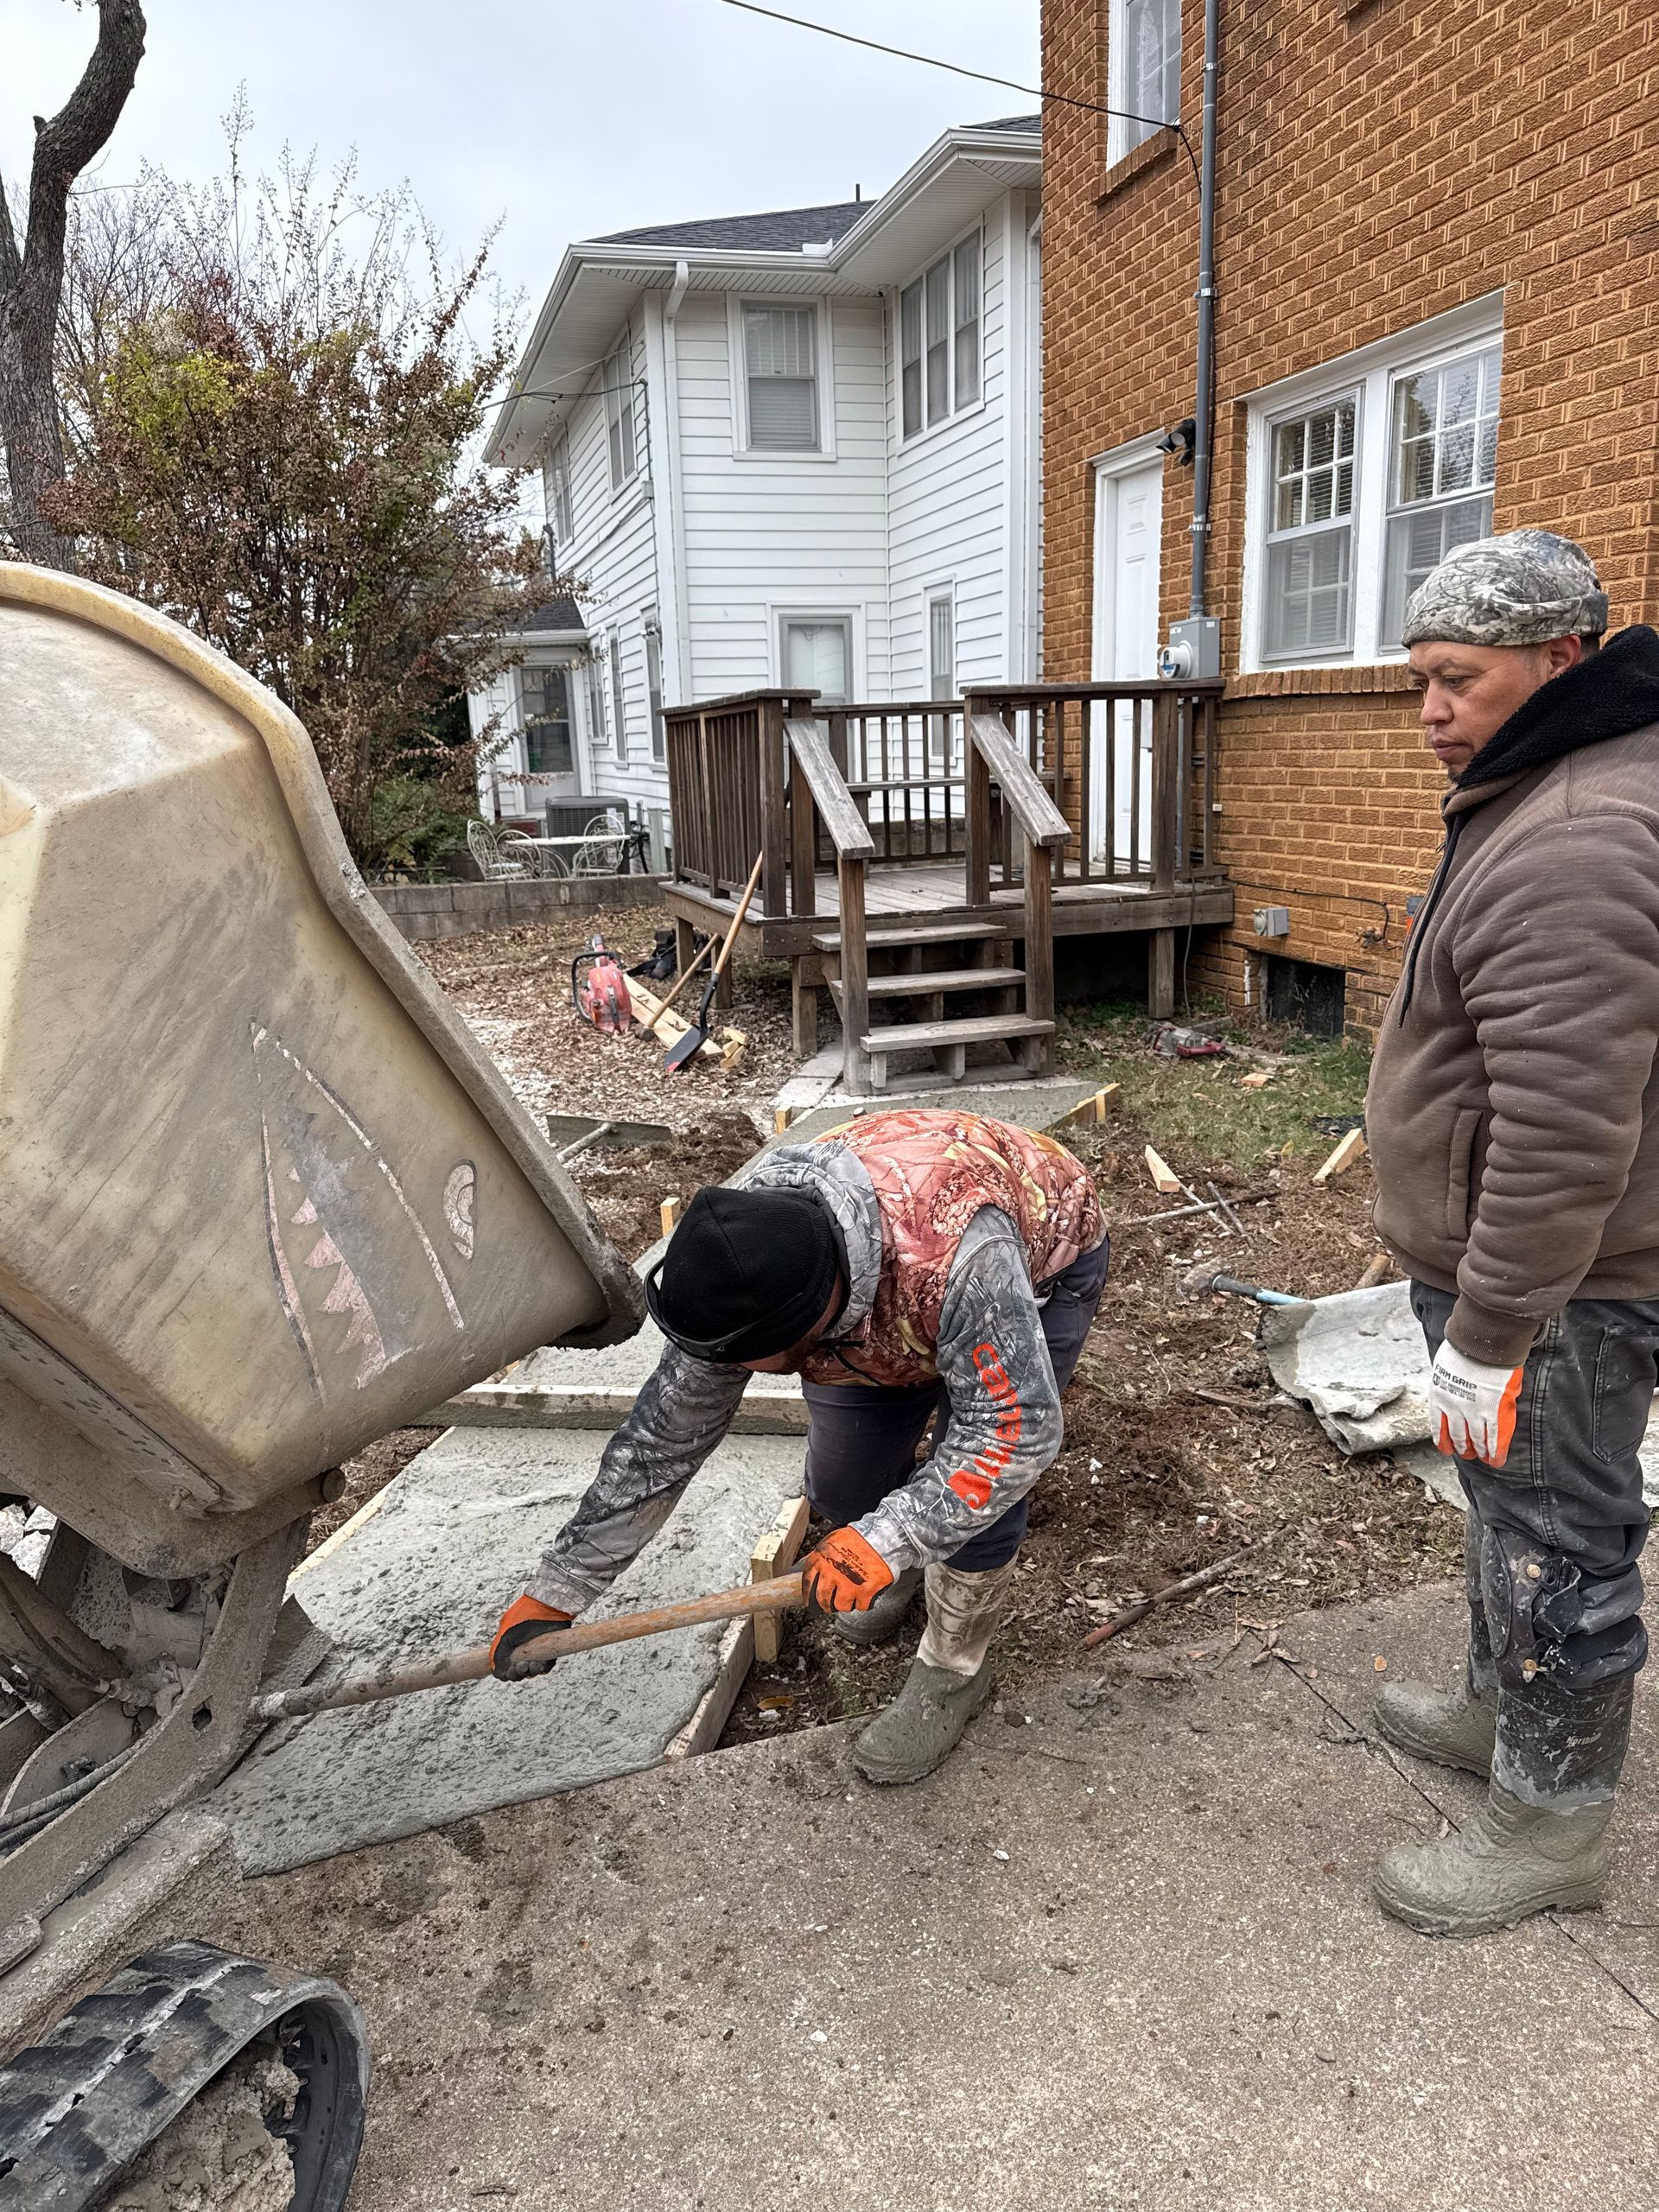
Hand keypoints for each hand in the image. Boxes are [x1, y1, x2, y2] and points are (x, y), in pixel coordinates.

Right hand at [490, 1595, 573, 1680]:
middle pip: (518, 1673)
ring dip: (529, 1672)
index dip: (506, 1673)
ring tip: (529, 1663)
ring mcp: (537, 1652)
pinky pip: (545, 1667)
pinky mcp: (550, 1651)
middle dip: (517, 1673)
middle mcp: (523, 1651)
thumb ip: (499, 1653)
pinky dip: (541, 1669)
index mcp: (510, 1647)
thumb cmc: (524, 1616)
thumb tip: (498, 1672)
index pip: (506, 1668)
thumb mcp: (506, 1635)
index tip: (508, 1669)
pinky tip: (538, 1663)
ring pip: (531, 1671)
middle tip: (519, 1665)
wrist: (546, 1605)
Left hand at [801, 1526, 894, 1614]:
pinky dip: (863, 1602)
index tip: (810, 1601)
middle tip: (830, 1605)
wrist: (882, 1537)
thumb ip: (818, 1557)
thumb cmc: (857, 1539)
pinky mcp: (866, 1591)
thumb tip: (799, 1566)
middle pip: (822, 1599)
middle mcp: (833, 1573)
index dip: (808, 1595)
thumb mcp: (831, 1542)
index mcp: (821, 1560)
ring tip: (851, 1595)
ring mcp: (849, 1583)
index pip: (808, 1583)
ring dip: (845, 1604)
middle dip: (825, 1605)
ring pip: (841, 1606)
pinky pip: (861, 1606)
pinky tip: (865, 1593)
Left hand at [1429, 1342, 1523, 1468]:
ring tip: (1481, 1456)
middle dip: (1461, 1447)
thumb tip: (1454, 1389)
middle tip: (1465, 1453)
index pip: (1437, 1425)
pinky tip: (1495, 1458)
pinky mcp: (1491, 1410)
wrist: (1479, 1343)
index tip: (1445, 1448)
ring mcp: (1471, 1410)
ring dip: (1478, 1450)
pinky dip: (1494, 1449)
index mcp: (1438, 1395)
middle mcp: (1451, 1407)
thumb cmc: (1463, 1348)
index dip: (1442, 1440)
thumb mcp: (1445, 1366)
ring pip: (1474, 1438)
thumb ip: (1449, 1382)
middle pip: (1456, 1436)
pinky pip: (1492, 1435)